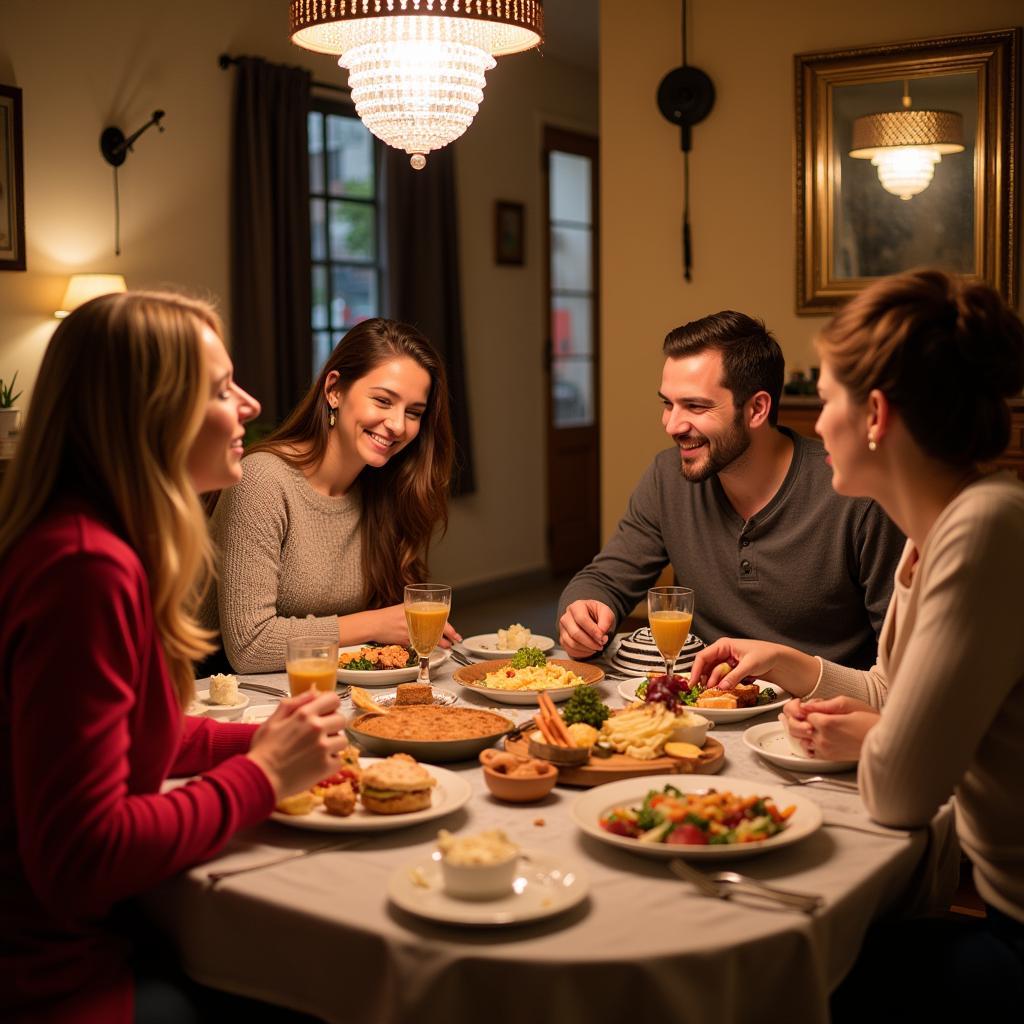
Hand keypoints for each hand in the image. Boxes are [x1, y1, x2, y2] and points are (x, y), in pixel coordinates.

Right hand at [247, 689, 348, 798]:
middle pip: (341, 719)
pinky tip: (317, 764)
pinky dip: (330, 763)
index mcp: (304, 714)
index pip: (333, 699)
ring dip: (333, 745)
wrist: (260, 779)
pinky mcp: (326, 767)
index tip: (326, 712)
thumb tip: (312, 693)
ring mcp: (323, 748)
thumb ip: (293, 704)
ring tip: (317, 751)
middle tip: (320, 735)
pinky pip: (338, 760)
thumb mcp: (272, 721)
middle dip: (333, 726)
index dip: (330, 705)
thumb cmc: (263, 751)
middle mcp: (317, 728)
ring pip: (343, 740)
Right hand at [340, 604, 461, 647]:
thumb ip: (417, 612)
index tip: (455, 632)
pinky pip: (418, 643)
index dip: (448, 626)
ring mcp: (410, 628)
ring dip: (440, 642)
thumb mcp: (404, 608)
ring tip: (448, 645)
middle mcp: (414, 616)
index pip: (437, 615)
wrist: (373, 624)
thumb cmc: (387, 617)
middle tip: (456, 640)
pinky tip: (430, 648)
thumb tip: (431, 618)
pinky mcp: (405, 639)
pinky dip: (426, 646)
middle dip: (448, 635)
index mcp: (415, 607)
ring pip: (430, 637)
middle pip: (436, 626)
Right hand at [559, 600, 614, 658]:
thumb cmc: (597, 614)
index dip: (592, 630)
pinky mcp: (562, 640)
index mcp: (576, 607)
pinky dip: (582, 653)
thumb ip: (606, 620)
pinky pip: (570, 650)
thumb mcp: (606, 612)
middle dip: (590, 642)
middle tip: (601, 644)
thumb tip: (601, 632)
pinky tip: (590, 649)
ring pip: (571, 643)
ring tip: (597, 647)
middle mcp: (566, 617)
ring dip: (587, 648)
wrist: (591, 618)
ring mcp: (562, 629)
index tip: (602, 637)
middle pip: (575, 633)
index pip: (581, 619)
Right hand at [690, 638, 818, 695]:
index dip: (696, 670)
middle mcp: (722, 653)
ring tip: (715, 692)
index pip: (703, 657)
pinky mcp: (731, 671)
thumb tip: (720, 687)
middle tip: (705, 692)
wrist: (780, 660)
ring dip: (713, 683)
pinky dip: (721, 685)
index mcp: (723, 645)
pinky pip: (722, 678)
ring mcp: (726, 662)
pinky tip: (723, 690)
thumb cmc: (766, 655)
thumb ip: (733, 676)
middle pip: (706, 667)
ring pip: (713, 674)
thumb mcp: (749, 665)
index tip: (692, 684)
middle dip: (705, 679)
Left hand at [783, 696, 878, 760]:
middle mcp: (823, 739)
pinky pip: (809, 751)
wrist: (884, 740)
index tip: (816, 707)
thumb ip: (824, 704)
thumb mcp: (848, 704)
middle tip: (814, 714)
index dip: (808, 708)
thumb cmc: (869, 720)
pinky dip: (809, 743)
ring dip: (805, 731)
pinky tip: (817, 736)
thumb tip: (806, 705)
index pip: (804, 713)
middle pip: (798, 727)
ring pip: (802, 739)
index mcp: (827, 724)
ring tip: (817, 725)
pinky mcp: (829, 757)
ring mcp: (825, 750)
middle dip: (802, 719)